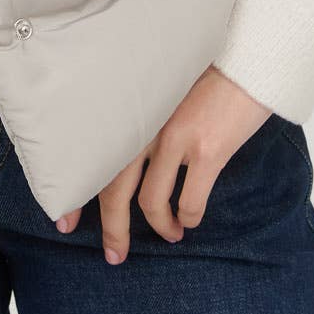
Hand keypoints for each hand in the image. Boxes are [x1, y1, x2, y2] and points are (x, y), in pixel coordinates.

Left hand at [52, 66, 271, 263]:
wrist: (248, 58)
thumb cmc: (206, 74)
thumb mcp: (163, 90)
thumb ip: (143, 118)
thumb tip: (130, 156)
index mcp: (131, 109)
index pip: (92, 157)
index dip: (76, 194)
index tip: (64, 221)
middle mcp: (145, 124)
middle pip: (114, 189)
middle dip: (113, 228)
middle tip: (115, 254)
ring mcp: (175, 138)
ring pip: (150, 201)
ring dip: (160, 226)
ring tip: (170, 234)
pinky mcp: (207, 151)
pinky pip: (189, 202)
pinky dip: (187, 218)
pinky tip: (190, 220)